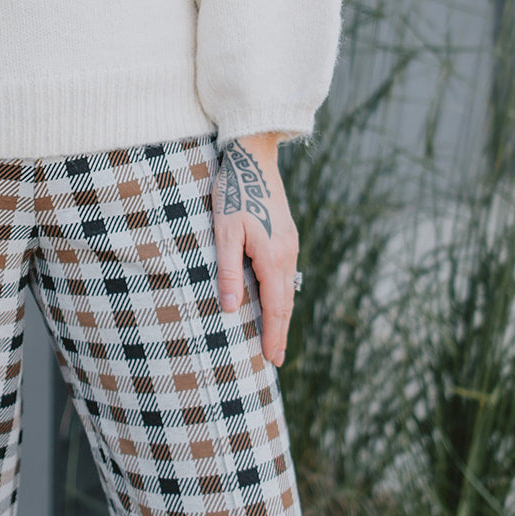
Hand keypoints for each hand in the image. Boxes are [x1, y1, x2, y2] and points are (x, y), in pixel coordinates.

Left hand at [212, 135, 299, 367]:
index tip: (271, 358)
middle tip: (276, 359)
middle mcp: (287, 252)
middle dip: (280, 331)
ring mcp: (290, 242)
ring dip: (282, 314)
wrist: (253, 156)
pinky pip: (287, 273)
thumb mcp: (224, 231)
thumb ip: (228, 271)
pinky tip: (275, 300)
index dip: (272, 333)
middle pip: (285, 301)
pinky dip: (282, 294)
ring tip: (276, 336)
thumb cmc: (233, 192)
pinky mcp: (286, 234)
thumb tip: (231, 309)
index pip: (274, 306)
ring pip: (288, 287)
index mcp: (273, 256)